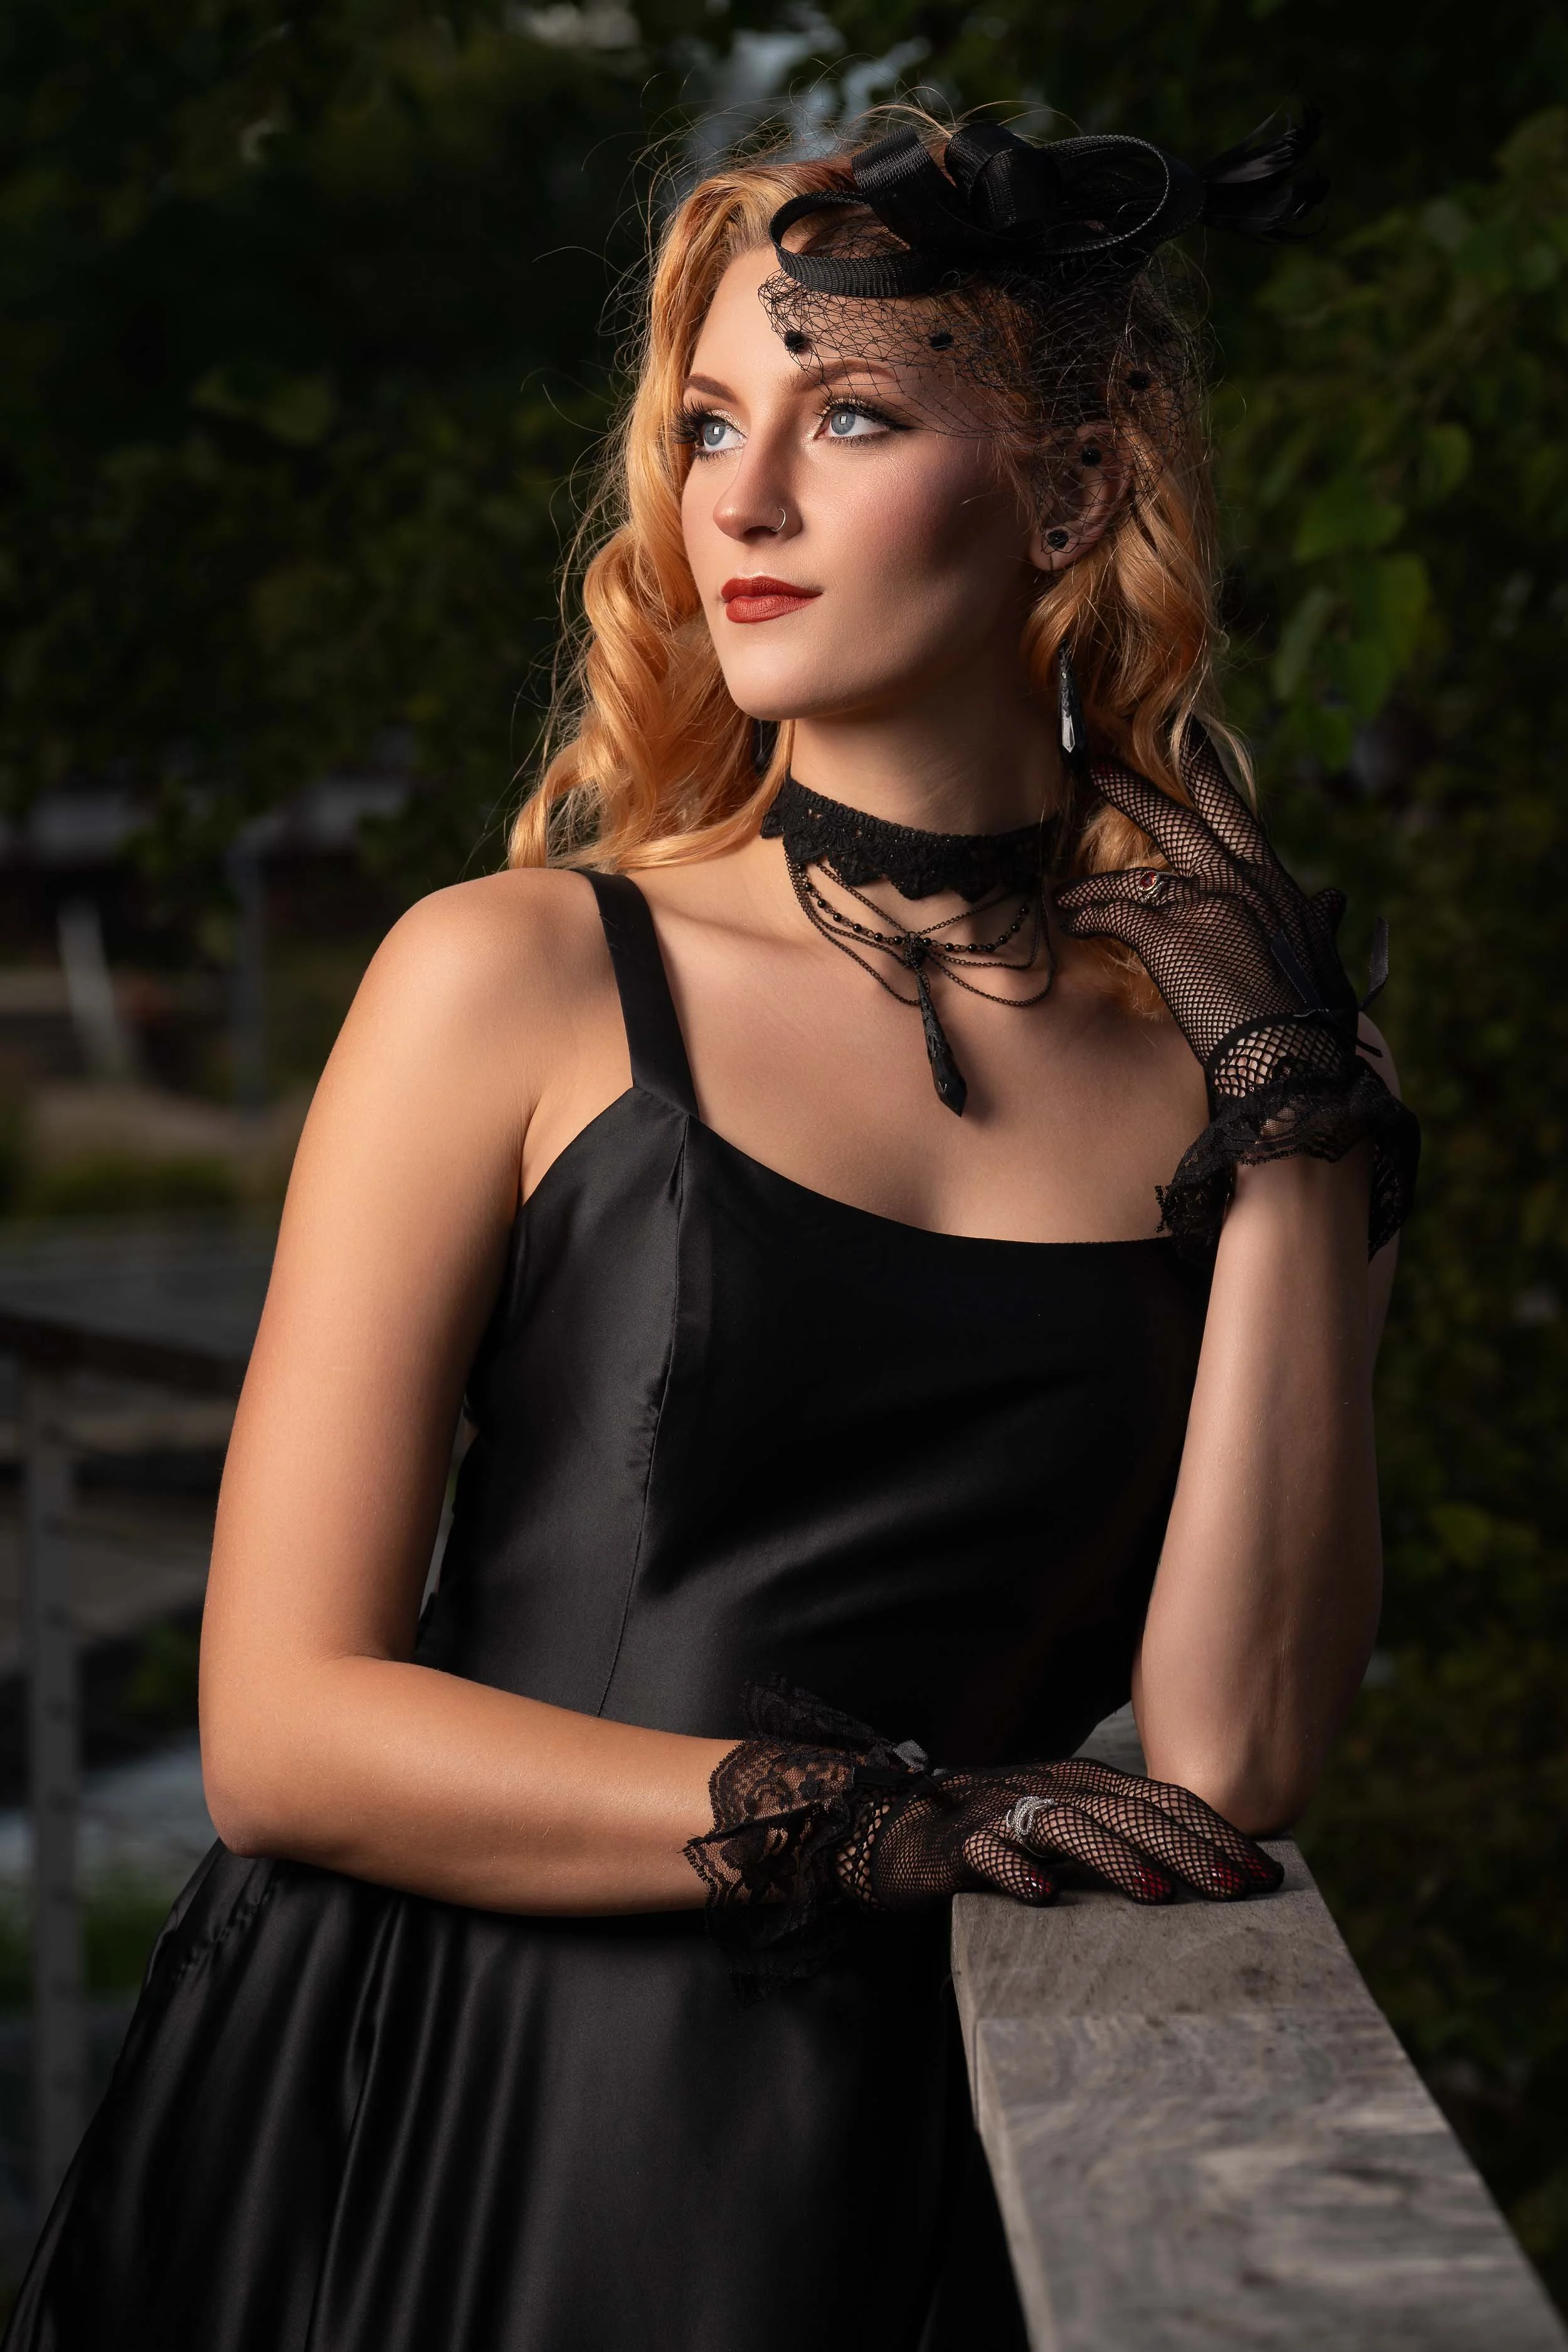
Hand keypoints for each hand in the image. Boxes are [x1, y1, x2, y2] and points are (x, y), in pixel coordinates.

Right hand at [837, 1755, 1281, 1909]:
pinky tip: (1043, 1897)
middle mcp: (1052, 1789)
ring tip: (1159, 1893)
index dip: (1217, 1833)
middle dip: (1190, 1849)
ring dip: (1117, 1858)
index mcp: (1086, 1784)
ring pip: (1069, 1826)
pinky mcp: (957, 1844)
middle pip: (1131, 1811)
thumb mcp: (1068, 1828)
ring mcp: (1004, 1812)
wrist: (895, 1827)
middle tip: (1238, 1889)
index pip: (1166, 1800)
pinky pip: (989, 1855)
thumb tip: (1210, 1877)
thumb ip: (1124, 1839)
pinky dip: (1017, 1872)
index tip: (1266, 1875)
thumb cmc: (1000, 1836)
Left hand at [1051, 722, 1417, 1252]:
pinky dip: (1085, 914)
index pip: (1236, 813)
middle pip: (1180, 817)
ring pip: (1135, 875)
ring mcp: (1208, 906)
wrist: (1296, 1067)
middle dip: (1133, 788)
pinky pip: (1113, 913)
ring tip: (1063, 887)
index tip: (1186, 740)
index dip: (1206, 774)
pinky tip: (1067, 919)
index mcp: (1276, 884)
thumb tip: (1330, 897)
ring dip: (1093, 882)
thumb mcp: (1319, 957)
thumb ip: (1314, 920)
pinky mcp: (1174, 940)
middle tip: (1094, 763)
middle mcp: (1243, 882)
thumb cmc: (1309, 1025)